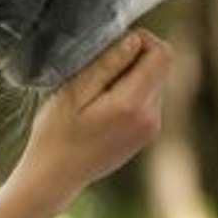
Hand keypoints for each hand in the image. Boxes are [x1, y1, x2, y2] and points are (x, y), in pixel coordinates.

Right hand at [16, 29, 171, 203]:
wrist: (55, 177)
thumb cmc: (56, 133)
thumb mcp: (73, 92)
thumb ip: (106, 65)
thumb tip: (134, 40)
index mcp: (132, 105)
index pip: (162, 55)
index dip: (141, 40)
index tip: (112, 47)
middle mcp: (150, 118)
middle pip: (161, 66)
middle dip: (135, 58)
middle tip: (98, 71)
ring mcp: (151, 129)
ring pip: (155, 82)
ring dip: (132, 76)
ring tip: (97, 92)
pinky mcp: (147, 135)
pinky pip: (149, 99)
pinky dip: (131, 93)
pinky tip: (103, 107)